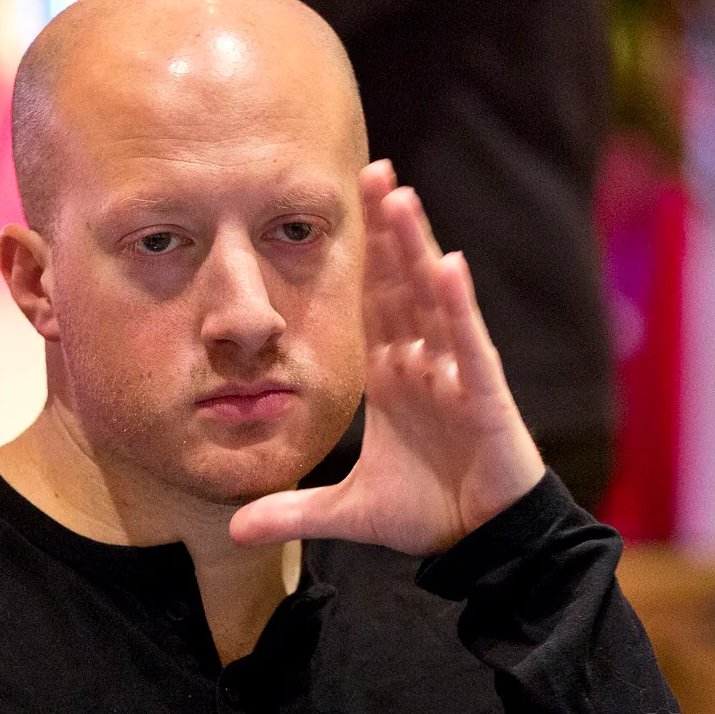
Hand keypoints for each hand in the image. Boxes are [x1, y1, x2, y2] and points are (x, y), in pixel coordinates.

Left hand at [230, 161, 544, 557]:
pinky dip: (458, 306)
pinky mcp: (483, 396)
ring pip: (434, 298)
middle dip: (388, 229)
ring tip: (400, 195)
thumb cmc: (429, 513)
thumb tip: (231, 527)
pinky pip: (469, 345)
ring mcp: (455, 374)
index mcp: (392, 378)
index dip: (362, 256)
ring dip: (417, 248)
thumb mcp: (345, 512)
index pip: (373, 303)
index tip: (344, 208)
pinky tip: (448, 265)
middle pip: (402, 284)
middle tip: (369, 169)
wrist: (481, 544)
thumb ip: (291, 512)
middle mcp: (423, 364)